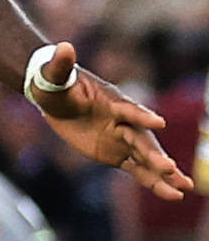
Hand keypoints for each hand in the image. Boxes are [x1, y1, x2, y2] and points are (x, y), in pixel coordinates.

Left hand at [25, 44, 192, 198]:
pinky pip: (139, 170)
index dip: (142, 115)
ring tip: (185, 188)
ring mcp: (123, 139)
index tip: (157, 123)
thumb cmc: (57, 84)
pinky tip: (173, 194)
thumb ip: (61, 64)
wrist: (57, 96)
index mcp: (113, 102)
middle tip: (170, 168)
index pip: (129, 109)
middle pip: (142, 139)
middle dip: (155, 153)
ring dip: (165, 173)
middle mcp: (124, 121)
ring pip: (147, 158)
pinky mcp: (118, 154)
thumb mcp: (54, 74)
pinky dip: (154, 182)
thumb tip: (63, 46)